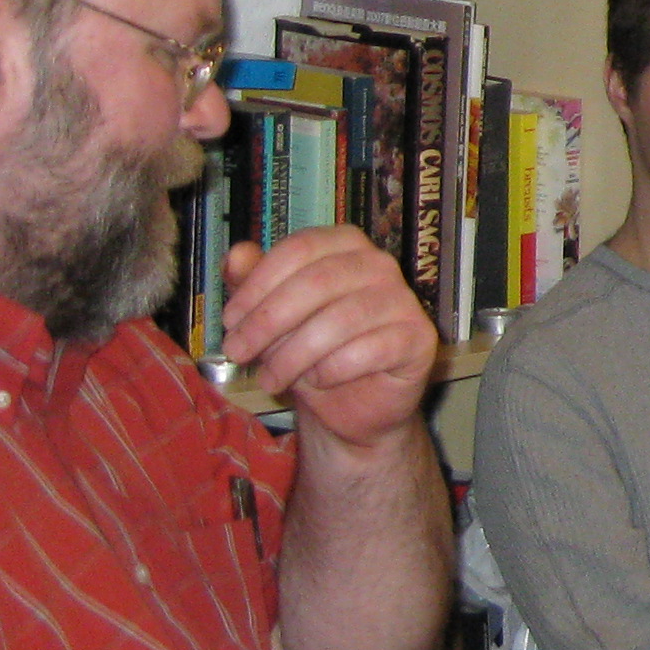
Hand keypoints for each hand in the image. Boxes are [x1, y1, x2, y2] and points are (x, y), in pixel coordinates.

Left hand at [221, 228, 436, 451]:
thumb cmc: (310, 350)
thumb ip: (253, 283)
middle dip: (267, 322)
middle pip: (317, 281)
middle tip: (237, 353)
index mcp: (345, 245)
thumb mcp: (270, 316)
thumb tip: (237, 255)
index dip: (258, 284)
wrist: (352, 404)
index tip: (230, 320)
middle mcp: (380, 264)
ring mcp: (404, 300)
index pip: (300, 248)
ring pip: (339, 320)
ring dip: (292, 355)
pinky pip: (367, 352)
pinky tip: (317, 381)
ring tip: (270, 379)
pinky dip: (330, 371)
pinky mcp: (419, 339)